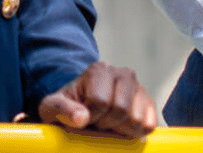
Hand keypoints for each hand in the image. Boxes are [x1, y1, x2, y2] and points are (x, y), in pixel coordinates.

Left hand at [37, 61, 156, 138]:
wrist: (80, 108)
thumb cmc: (67, 107)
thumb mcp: (53, 107)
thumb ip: (62, 109)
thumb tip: (81, 118)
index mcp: (99, 70)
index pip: (100, 101)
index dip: (90, 116)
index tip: (84, 116)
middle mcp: (123, 74)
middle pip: (121, 110)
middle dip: (106, 122)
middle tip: (97, 120)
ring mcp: (139, 88)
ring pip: (137, 119)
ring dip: (121, 129)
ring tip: (109, 122)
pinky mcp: (149, 104)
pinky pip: (149, 125)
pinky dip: (135, 132)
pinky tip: (122, 126)